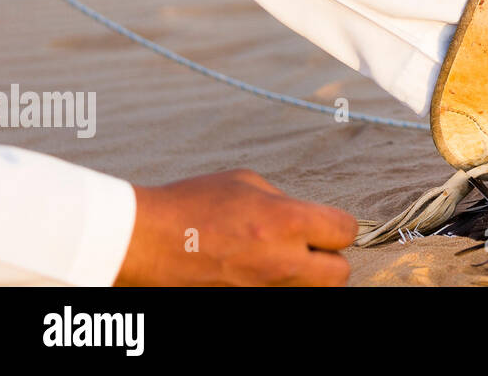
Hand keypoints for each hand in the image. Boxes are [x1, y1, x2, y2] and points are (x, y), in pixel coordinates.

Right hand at [115, 170, 357, 285]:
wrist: (143, 241)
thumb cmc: (190, 205)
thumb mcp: (245, 183)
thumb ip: (283, 201)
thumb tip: (304, 216)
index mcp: (286, 222)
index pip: (344, 231)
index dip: (336, 225)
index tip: (323, 224)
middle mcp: (280, 262)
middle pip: (339, 274)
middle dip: (329, 259)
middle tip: (309, 249)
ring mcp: (262, 290)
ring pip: (311, 292)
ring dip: (304, 277)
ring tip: (280, 260)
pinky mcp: (245, 304)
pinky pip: (278, 297)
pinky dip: (276, 287)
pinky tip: (256, 271)